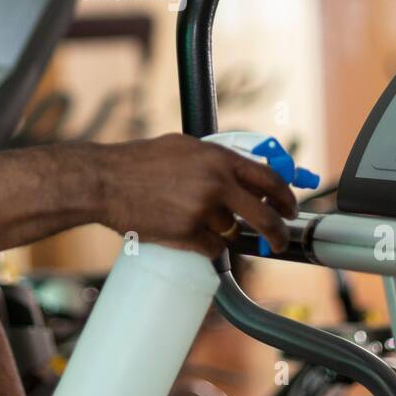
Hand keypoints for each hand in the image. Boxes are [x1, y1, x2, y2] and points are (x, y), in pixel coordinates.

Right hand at [95, 133, 299, 257]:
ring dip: (223, 233)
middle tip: (277, 241)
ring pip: (231, 233)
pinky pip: (211, 248)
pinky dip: (205, 246)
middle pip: (263, 216)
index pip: (269, 178)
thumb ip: (215, 160)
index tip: (290, 209)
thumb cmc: (138, 161)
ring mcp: (202, 210)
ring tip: (197, 222)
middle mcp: (216, 183)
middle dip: (276, 232)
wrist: (105, 180)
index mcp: (219, 158)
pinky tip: (186, 234)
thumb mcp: (184, 147)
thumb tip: (242, 175)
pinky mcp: (187, 233)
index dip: (285, 197)